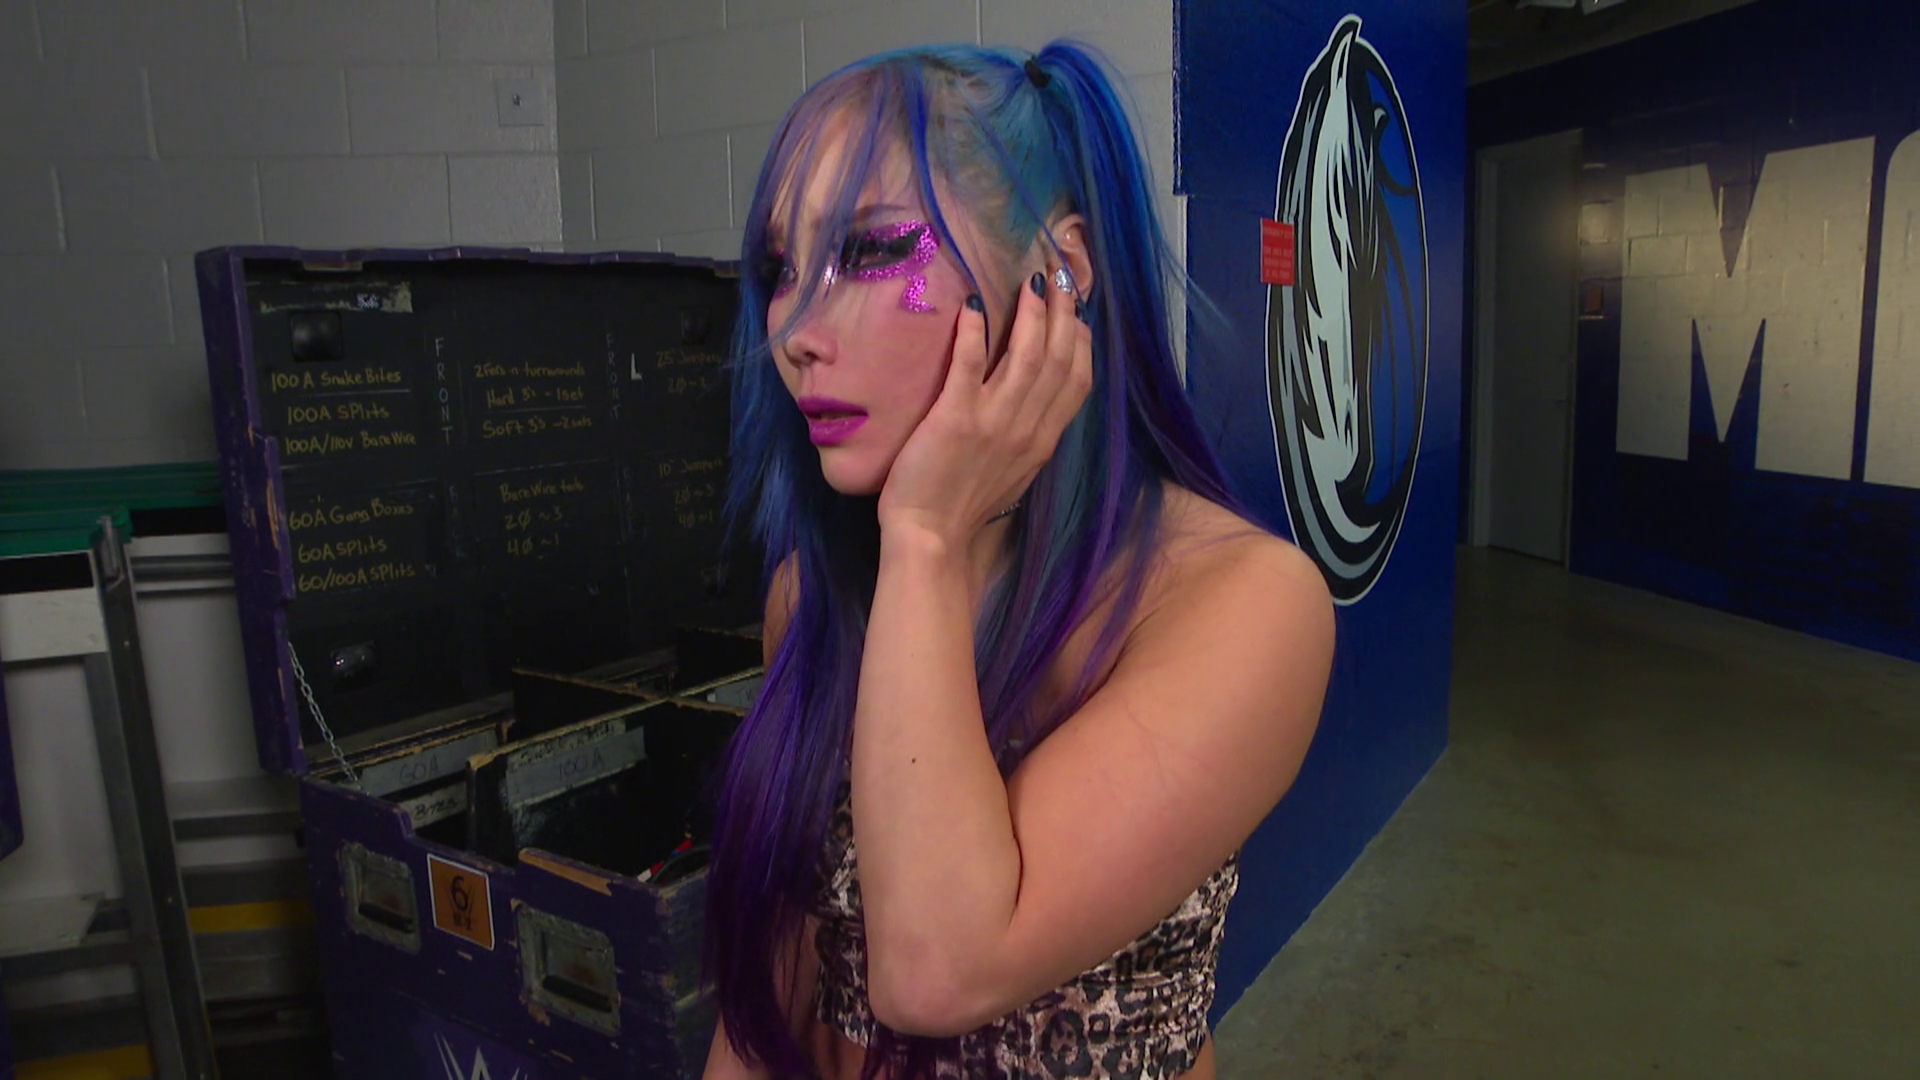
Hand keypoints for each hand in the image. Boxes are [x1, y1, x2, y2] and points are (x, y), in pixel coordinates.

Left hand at [877, 265, 1092, 544]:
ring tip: (1030, 283)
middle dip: (1062, 314)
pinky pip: (969, 365)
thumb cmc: (965, 506)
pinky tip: (974, 303)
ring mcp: (993, 421)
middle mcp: (1027, 426)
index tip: (1077, 311)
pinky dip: (974, 332)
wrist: (931, 537)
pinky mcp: (955, 417)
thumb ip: (1028, 435)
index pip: (1076, 381)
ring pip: (1024, 357)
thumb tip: (1034, 401)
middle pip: (1057, 359)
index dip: (1080, 340)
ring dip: (1030, 315)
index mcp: (1043, 440)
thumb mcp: (1014, 472)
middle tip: (1061, 277)